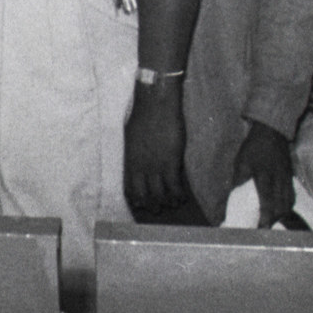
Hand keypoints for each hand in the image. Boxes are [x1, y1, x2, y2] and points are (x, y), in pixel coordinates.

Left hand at [122, 82, 192, 219]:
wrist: (156, 102)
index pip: (129, 187)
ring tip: (173, 205)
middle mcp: (140, 166)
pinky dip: (179, 194)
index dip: (135, 198)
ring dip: (166, 202)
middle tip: (158, 209)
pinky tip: (183, 197)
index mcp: (129, 159)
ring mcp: (155, 166)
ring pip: (160, 194)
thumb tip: (138, 160)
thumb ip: (135, 150)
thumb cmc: (143, 113)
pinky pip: (174, 186)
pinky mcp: (171, 162)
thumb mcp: (131, 134)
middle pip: (144, 194)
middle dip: (151, 205)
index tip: (140, 203)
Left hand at [233, 124, 296, 226]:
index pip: (267, 200)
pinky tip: (279, 211)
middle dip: (272, 220)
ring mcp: (286, 179)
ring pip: (287, 203)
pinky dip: (286, 207)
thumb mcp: (241, 163)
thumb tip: (233, 201)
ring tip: (269, 222)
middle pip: (280, 206)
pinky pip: (291, 197)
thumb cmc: (253, 148)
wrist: (271, 132)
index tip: (260, 227)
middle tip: (262, 229)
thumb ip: (239, 182)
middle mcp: (278, 179)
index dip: (265, 216)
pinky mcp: (290, 178)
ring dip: (279, 216)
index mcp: (264, 175)